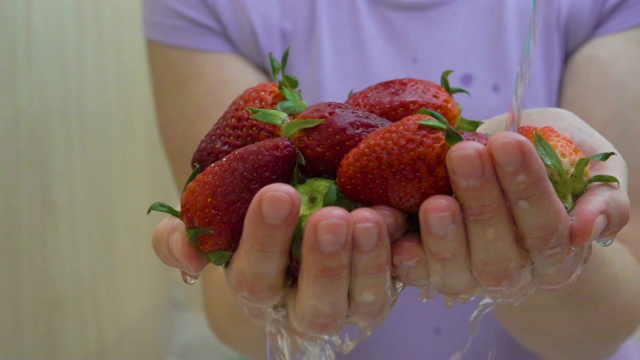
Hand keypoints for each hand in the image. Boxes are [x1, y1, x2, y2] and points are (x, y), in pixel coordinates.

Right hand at [151, 182, 406, 338]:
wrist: (294, 236)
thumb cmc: (254, 228)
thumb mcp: (218, 225)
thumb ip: (186, 236)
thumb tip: (179, 246)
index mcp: (258, 289)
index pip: (255, 278)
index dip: (264, 242)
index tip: (276, 193)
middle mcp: (305, 306)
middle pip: (317, 304)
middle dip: (323, 262)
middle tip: (330, 217)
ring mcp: (351, 300)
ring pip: (364, 299)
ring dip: (370, 261)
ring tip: (373, 217)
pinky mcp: (386, 285)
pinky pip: (404, 281)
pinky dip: (409, 258)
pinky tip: (410, 227)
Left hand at [392, 108, 629, 301]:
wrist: (503, 177)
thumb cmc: (548, 164)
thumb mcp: (587, 164)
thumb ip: (602, 193)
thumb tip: (586, 228)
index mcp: (558, 253)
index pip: (547, 228)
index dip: (528, 187)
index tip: (508, 142)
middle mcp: (516, 274)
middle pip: (500, 254)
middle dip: (482, 203)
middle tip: (464, 154)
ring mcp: (470, 278)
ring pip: (459, 273)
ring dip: (445, 238)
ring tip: (434, 199)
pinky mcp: (431, 274)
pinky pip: (416, 276)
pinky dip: (406, 258)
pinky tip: (396, 230)